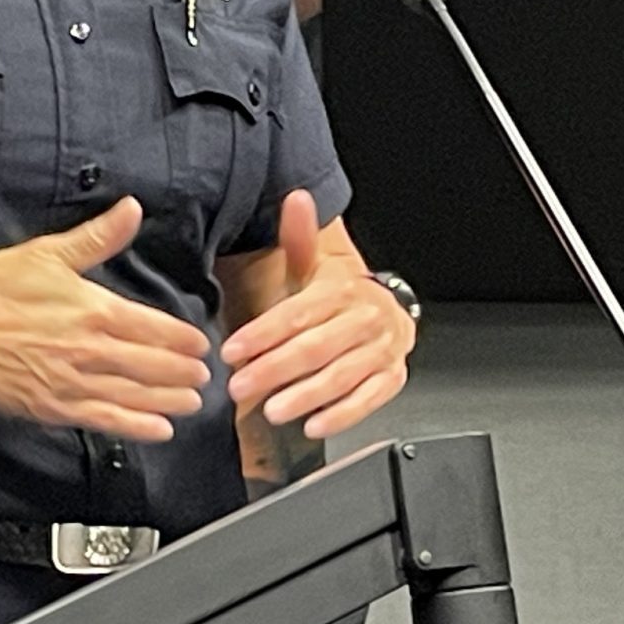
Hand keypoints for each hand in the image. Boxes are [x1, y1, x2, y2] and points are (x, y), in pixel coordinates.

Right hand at [0, 198, 213, 441]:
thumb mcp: (47, 253)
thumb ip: (98, 237)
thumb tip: (132, 210)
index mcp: (94, 310)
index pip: (154, 328)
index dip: (182, 339)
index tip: (199, 345)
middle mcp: (90, 350)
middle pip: (152, 365)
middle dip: (183, 373)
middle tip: (204, 377)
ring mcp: (73, 382)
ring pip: (135, 396)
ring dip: (169, 401)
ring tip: (191, 404)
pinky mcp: (54, 407)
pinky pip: (105, 421)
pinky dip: (136, 427)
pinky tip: (157, 431)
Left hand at [220, 191, 413, 440]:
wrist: (388, 316)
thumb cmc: (338, 297)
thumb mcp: (316, 267)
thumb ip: (301, 239)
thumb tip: (296, 199)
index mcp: (341, 289)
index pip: (297, 313)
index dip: (262, 333)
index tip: (231, 351)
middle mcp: (364, 319)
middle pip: (316, 347)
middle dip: (275, 369)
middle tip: (240, 386)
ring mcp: (380, 351)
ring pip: (341, 375)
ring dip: (306, 395)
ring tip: (272, 410)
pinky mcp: (391, 378)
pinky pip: (369, 399)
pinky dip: (342, 415)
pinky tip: (313, 425)